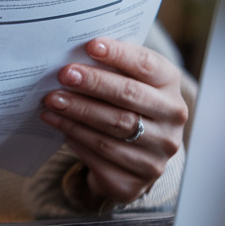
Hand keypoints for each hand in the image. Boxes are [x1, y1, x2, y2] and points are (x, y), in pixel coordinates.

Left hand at [40, 37, 188, 202]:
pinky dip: (76, 137)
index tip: (91, 46)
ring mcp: (158, 153)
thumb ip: (111, 66)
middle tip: (63, 75)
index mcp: (170, 86)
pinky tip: (58, 125)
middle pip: (130, 96)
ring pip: (114, 127)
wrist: (131, 158)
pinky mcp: (137, 180)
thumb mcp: (125, 81)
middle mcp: (172, 120)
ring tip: (52, 101)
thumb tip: (75, 51)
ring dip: (78, 112)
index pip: (147, 65)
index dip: (119, 55)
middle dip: (93, 83)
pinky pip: (102, 155)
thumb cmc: (124, 106)